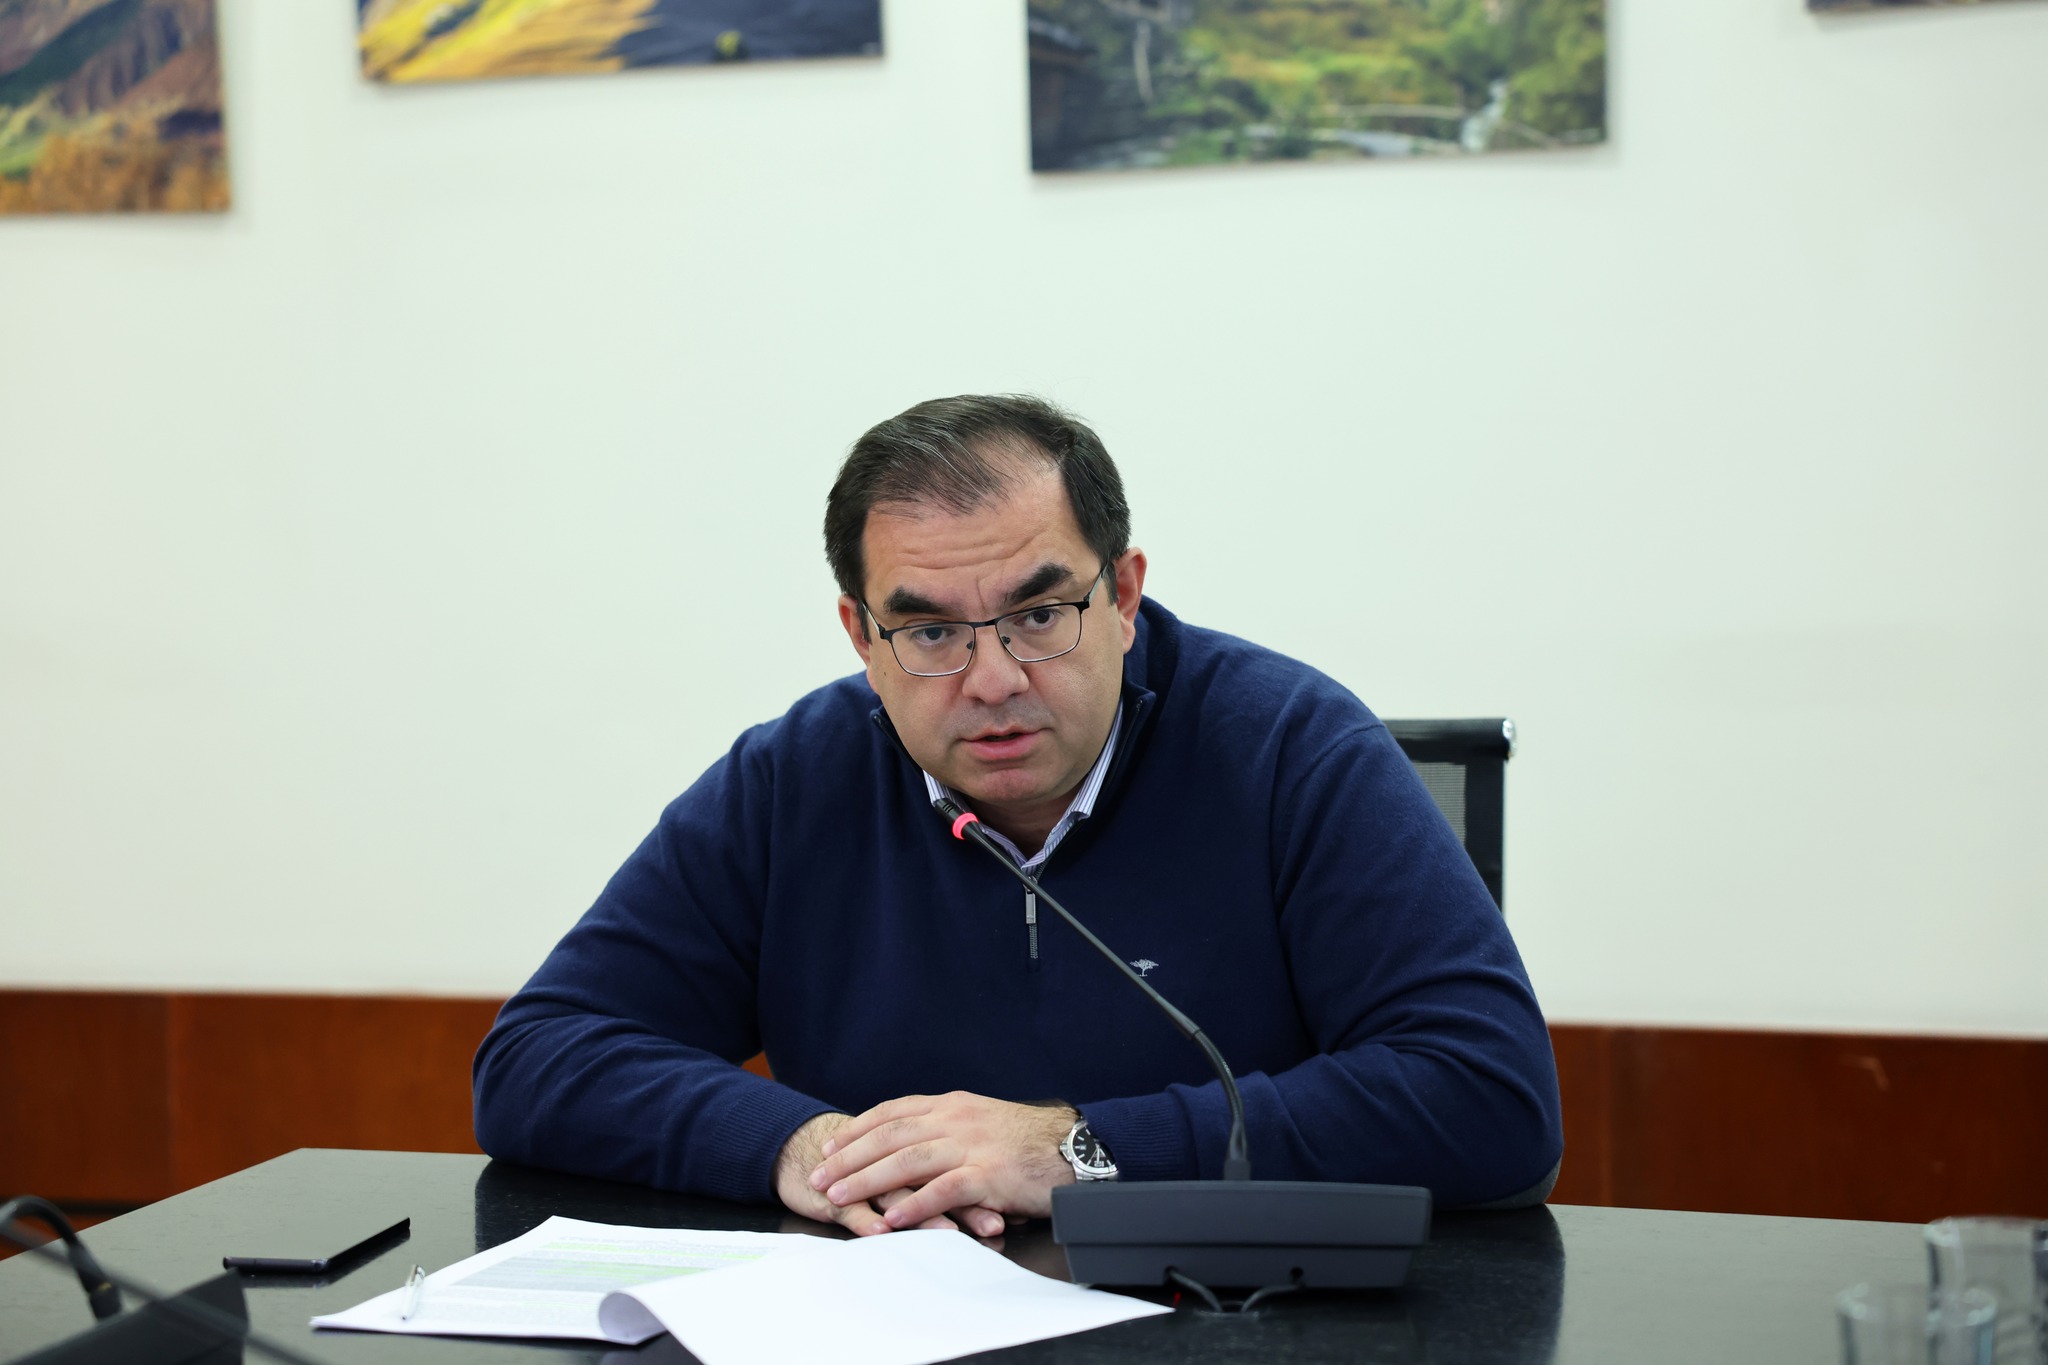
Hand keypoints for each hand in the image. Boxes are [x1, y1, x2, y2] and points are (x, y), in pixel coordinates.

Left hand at [807, 1091, 1077, 1230]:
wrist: (1073, 1147)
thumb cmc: (1029, 1141)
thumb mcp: (983, 1121)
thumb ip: (949, 1126)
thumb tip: (914, 1139)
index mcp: (954, 1105)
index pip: (894, 1111)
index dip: (860, 1129)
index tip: (832, 1145)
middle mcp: (958, 1120)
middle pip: (891, 1135)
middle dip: (851, 1157)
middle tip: (820, 1175)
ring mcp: (973, 1146)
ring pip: (909, 1160)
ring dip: (869, 1180)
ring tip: (840, 1197)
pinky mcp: (990, 1175)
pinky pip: (945, 1190)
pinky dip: (916, 1205)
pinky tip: (895, 1219)